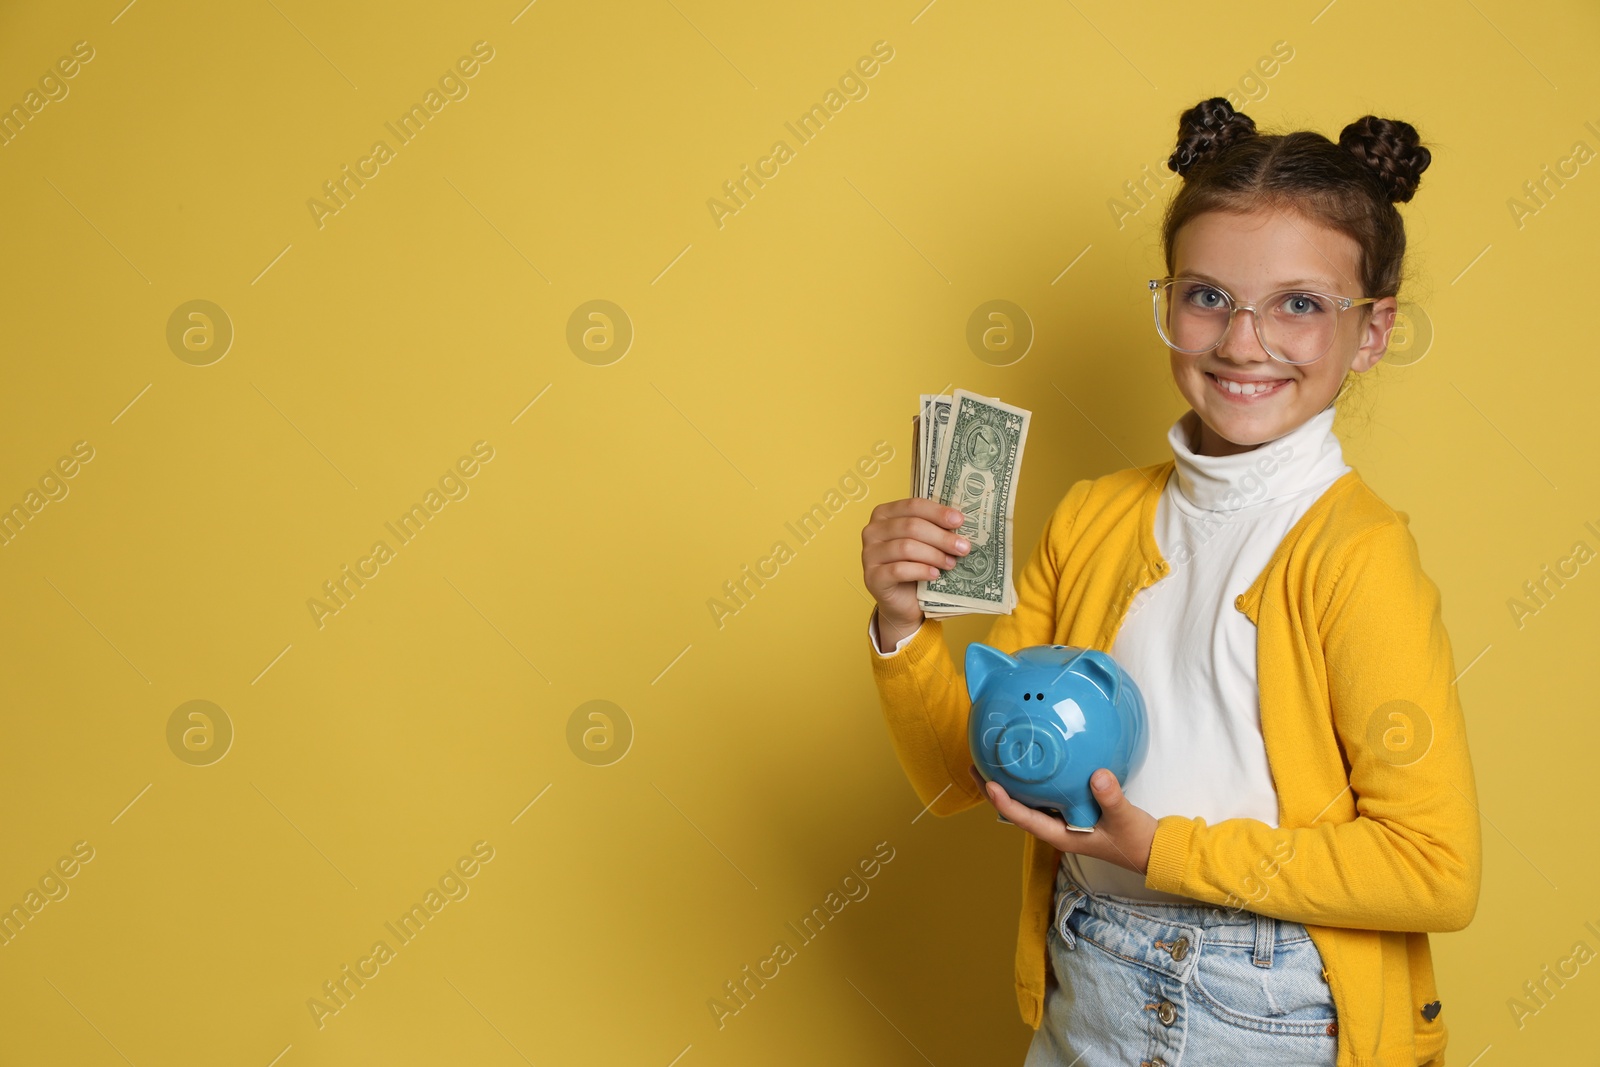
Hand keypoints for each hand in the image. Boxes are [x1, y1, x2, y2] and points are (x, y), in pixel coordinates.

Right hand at [860, 497, 969, 646]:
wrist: (903, 601)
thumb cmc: (916, 565)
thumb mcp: (925, 542)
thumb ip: (935, 528)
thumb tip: (962, 522)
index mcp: (884, 514)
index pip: (912, 505)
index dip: (937, 512)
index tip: (960, 521)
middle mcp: (872, 531)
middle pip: (911, 526)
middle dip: (941, 536)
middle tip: (963, 547)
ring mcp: (869, 554)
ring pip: (906, 547)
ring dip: (934, 555)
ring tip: (951, 563)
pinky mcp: (872, 577)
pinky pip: (899, 570)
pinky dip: (921, 571)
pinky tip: (935, 574)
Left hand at [969, 764, 1156, 875]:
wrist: (1151, 849)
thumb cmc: (1135, 839)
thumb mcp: (1124, 818)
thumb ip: (1111, 798)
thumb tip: (1097, 775)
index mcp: (1062, 836)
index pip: (1025, 819)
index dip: (1005, 803)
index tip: (990, 784)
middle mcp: (1056, 829)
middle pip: (1017, 810)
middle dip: (995, 792)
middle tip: (976, 766)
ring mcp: (1062, 821)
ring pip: (1027, 803)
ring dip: (1008, 785)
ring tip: (991, 762)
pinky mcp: (1071, 811)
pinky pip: (1044, 796)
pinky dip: (1031, 782)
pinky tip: (1029, 765)